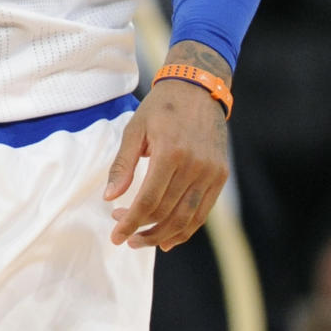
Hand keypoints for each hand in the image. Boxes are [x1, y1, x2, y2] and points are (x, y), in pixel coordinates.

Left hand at [104, 45, 230, 251]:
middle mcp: (195, 165)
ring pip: (186, 218)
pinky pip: (203, 212)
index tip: (115, 235)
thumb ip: (123, 165)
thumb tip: (110, 197)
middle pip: (167, 213)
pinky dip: (185, 229)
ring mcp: (211, 172)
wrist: (199, 89)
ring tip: (141, 241)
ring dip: (162, 236)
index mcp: (170, 152)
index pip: (149, 200)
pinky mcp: (220, 176)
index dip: (131, 222)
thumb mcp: (134, 129)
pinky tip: (168, 238)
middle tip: (123, 236)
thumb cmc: (161, 107)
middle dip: (142, 230)